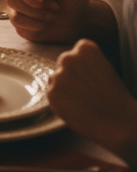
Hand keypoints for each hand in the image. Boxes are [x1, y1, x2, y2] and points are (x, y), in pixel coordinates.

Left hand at [47, 40, 136, 163]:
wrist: (119, 123)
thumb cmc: (116, 97)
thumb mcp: (105, 68)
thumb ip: (86, 62)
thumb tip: (70, 63)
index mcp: (85, 48)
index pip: (77, 51)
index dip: (85, 66)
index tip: (93, 76)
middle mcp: (68, 57)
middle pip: (64, 62)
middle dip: (72, 74)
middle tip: (87, 90)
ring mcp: (58, 75)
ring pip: (56, 78)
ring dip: (64, 87)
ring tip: (83, 100)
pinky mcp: (51, 92)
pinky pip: (52, 93)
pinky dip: (61, 100)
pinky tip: (76, 107)